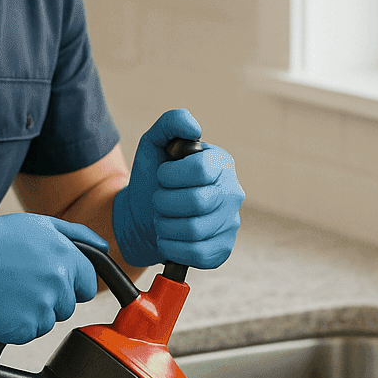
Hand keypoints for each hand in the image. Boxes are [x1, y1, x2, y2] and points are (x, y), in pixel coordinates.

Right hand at [0, 214, 104, 344]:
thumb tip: (104, 247)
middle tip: (22, 284)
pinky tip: (0, 307)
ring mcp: (42, 306)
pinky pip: (28, 333)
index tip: (50, 281)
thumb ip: (76, 235)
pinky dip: (15, 326)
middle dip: (50, 299)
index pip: (87, 283)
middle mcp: (58, 282)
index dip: (69, 284)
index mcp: (66, 257)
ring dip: (32, 313)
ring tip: (9, 293)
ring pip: (48, 321)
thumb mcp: (38, 224)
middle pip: (68, 305)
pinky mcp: (23, 328)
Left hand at [112, 109, 244, 268]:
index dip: (171, 176)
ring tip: (162, 218)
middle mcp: (233, 192)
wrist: (144, 214)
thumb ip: (172, 122)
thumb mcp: (156, 142)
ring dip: (165, 225)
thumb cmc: (153, 178)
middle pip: (197, 202)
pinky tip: (169, 238)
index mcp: (221, 163)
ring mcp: (231, 222)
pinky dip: (173, 247)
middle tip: (159, 200)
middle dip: (165, 202)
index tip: (163, 176)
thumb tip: (194, 128)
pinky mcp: (223, 249)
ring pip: (194, 231)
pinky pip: (198, 254)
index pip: (199, 170)